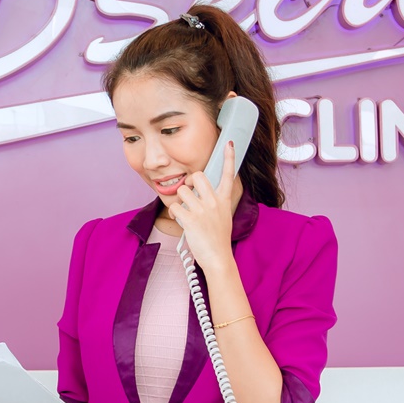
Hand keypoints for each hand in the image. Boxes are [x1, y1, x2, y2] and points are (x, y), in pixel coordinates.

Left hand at [164, 141, 241, 271]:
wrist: (218, 258)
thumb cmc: (219, 238)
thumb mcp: (223, 216)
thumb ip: (215, 202)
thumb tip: (203, 192)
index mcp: (223, 200)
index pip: (228, 174)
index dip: (228, 158)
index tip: (228, 144)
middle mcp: (214, 202)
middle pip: (197, 176)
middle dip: (189, 183)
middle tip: (189, 194)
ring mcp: (202, 211)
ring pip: (182, 191)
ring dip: (180, 201)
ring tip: (186, 213)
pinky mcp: (191, 220)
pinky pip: (174, 207)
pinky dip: (174, 214)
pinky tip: (182, 221)